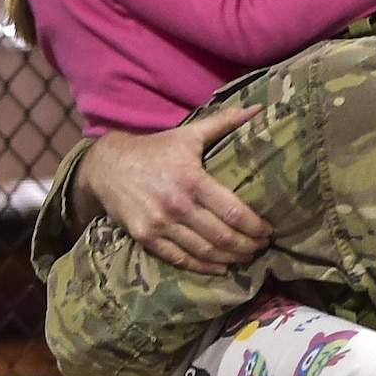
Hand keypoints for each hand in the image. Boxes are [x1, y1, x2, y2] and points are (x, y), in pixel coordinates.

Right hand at [73, 106, 273, 273]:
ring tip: (246, 256)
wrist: (106, 166)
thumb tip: (258, 109)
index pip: (233, 211)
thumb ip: (224, 123)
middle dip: (248, 245)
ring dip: (230, 258)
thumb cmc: (154, 149)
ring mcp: (159, 224)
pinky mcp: (145, 237)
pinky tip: (220, 267)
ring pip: (204, 250)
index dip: (255, 226)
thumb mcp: (188, 134)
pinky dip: (203, 267)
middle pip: (222, 236)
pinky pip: (180, 258)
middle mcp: (177, 205)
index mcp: (192, 179)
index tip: (268, 230)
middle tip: (262, 246)